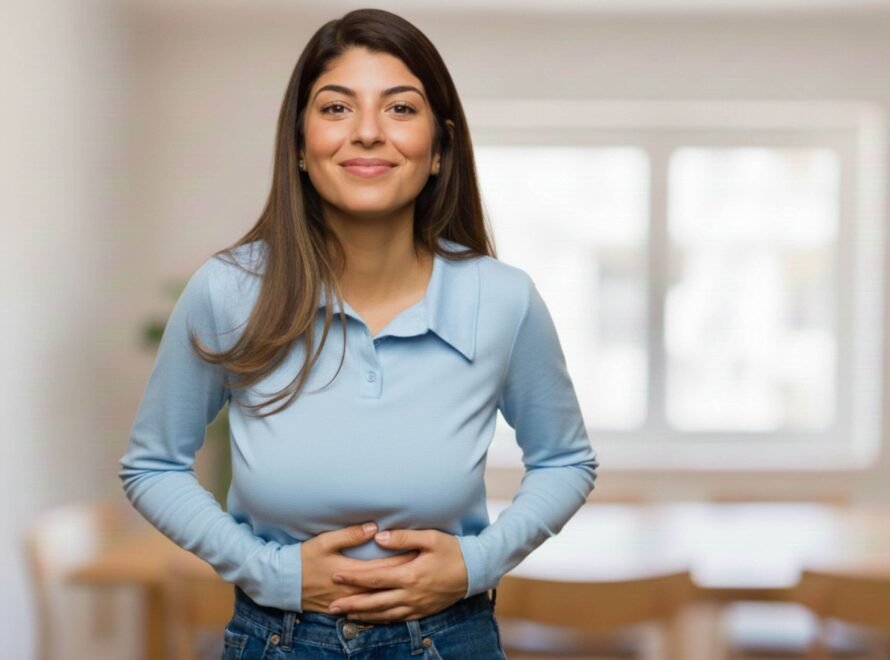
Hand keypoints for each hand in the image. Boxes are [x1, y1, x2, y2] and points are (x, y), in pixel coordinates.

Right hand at [300, 522, 418, 612]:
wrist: (283, 584)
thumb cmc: (303, 559)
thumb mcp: (324, 542)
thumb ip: (349, 535)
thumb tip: (373, 528)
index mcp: (351, 572)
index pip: (385, 567)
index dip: (404, 560)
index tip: (421, 553)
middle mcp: (353, 590)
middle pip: (386, 584)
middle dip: (407, 577)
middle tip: (427, 570)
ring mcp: (348, 602)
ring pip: (380, 601)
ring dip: (398, 594)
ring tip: (417, 588)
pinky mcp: (343, 608)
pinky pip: (368, 612)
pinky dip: (383, 609)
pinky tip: (394, 606)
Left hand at [326, 528, 468, 622]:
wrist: (475, 570)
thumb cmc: (453, 550)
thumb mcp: (430, 538)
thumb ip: (402, 538)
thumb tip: (377, 537)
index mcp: (410, 575)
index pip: (375, 577)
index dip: (354, 577)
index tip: (336, 576)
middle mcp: (411, 594)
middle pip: (375, 601)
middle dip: (351, 603)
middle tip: (331, 605)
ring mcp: (417, 605)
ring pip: (384, 614)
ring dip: (363, 615)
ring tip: (344, 614)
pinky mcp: (423, 611)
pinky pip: (398, 619)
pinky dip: (381, 620)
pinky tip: (371, 619)